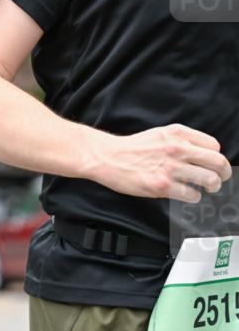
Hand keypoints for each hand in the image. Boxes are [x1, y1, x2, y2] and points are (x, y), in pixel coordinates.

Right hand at [86, 124, 232, 202]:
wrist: (106, 157)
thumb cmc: (131, 148)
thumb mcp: (160, 134)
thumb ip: (181, 140)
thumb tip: (202, 154)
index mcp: (178, 134)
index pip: (213, 146)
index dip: (215, 157)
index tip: (212, 164)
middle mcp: (178, 149)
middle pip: (217, 162)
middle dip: (224, 173)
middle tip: (221, 179)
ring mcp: (171, 168)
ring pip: (209, 179)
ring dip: (212, 186)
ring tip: (208, 189)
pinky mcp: (162, 185)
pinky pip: (191, 194)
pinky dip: (194, 197)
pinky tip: (188, 195)